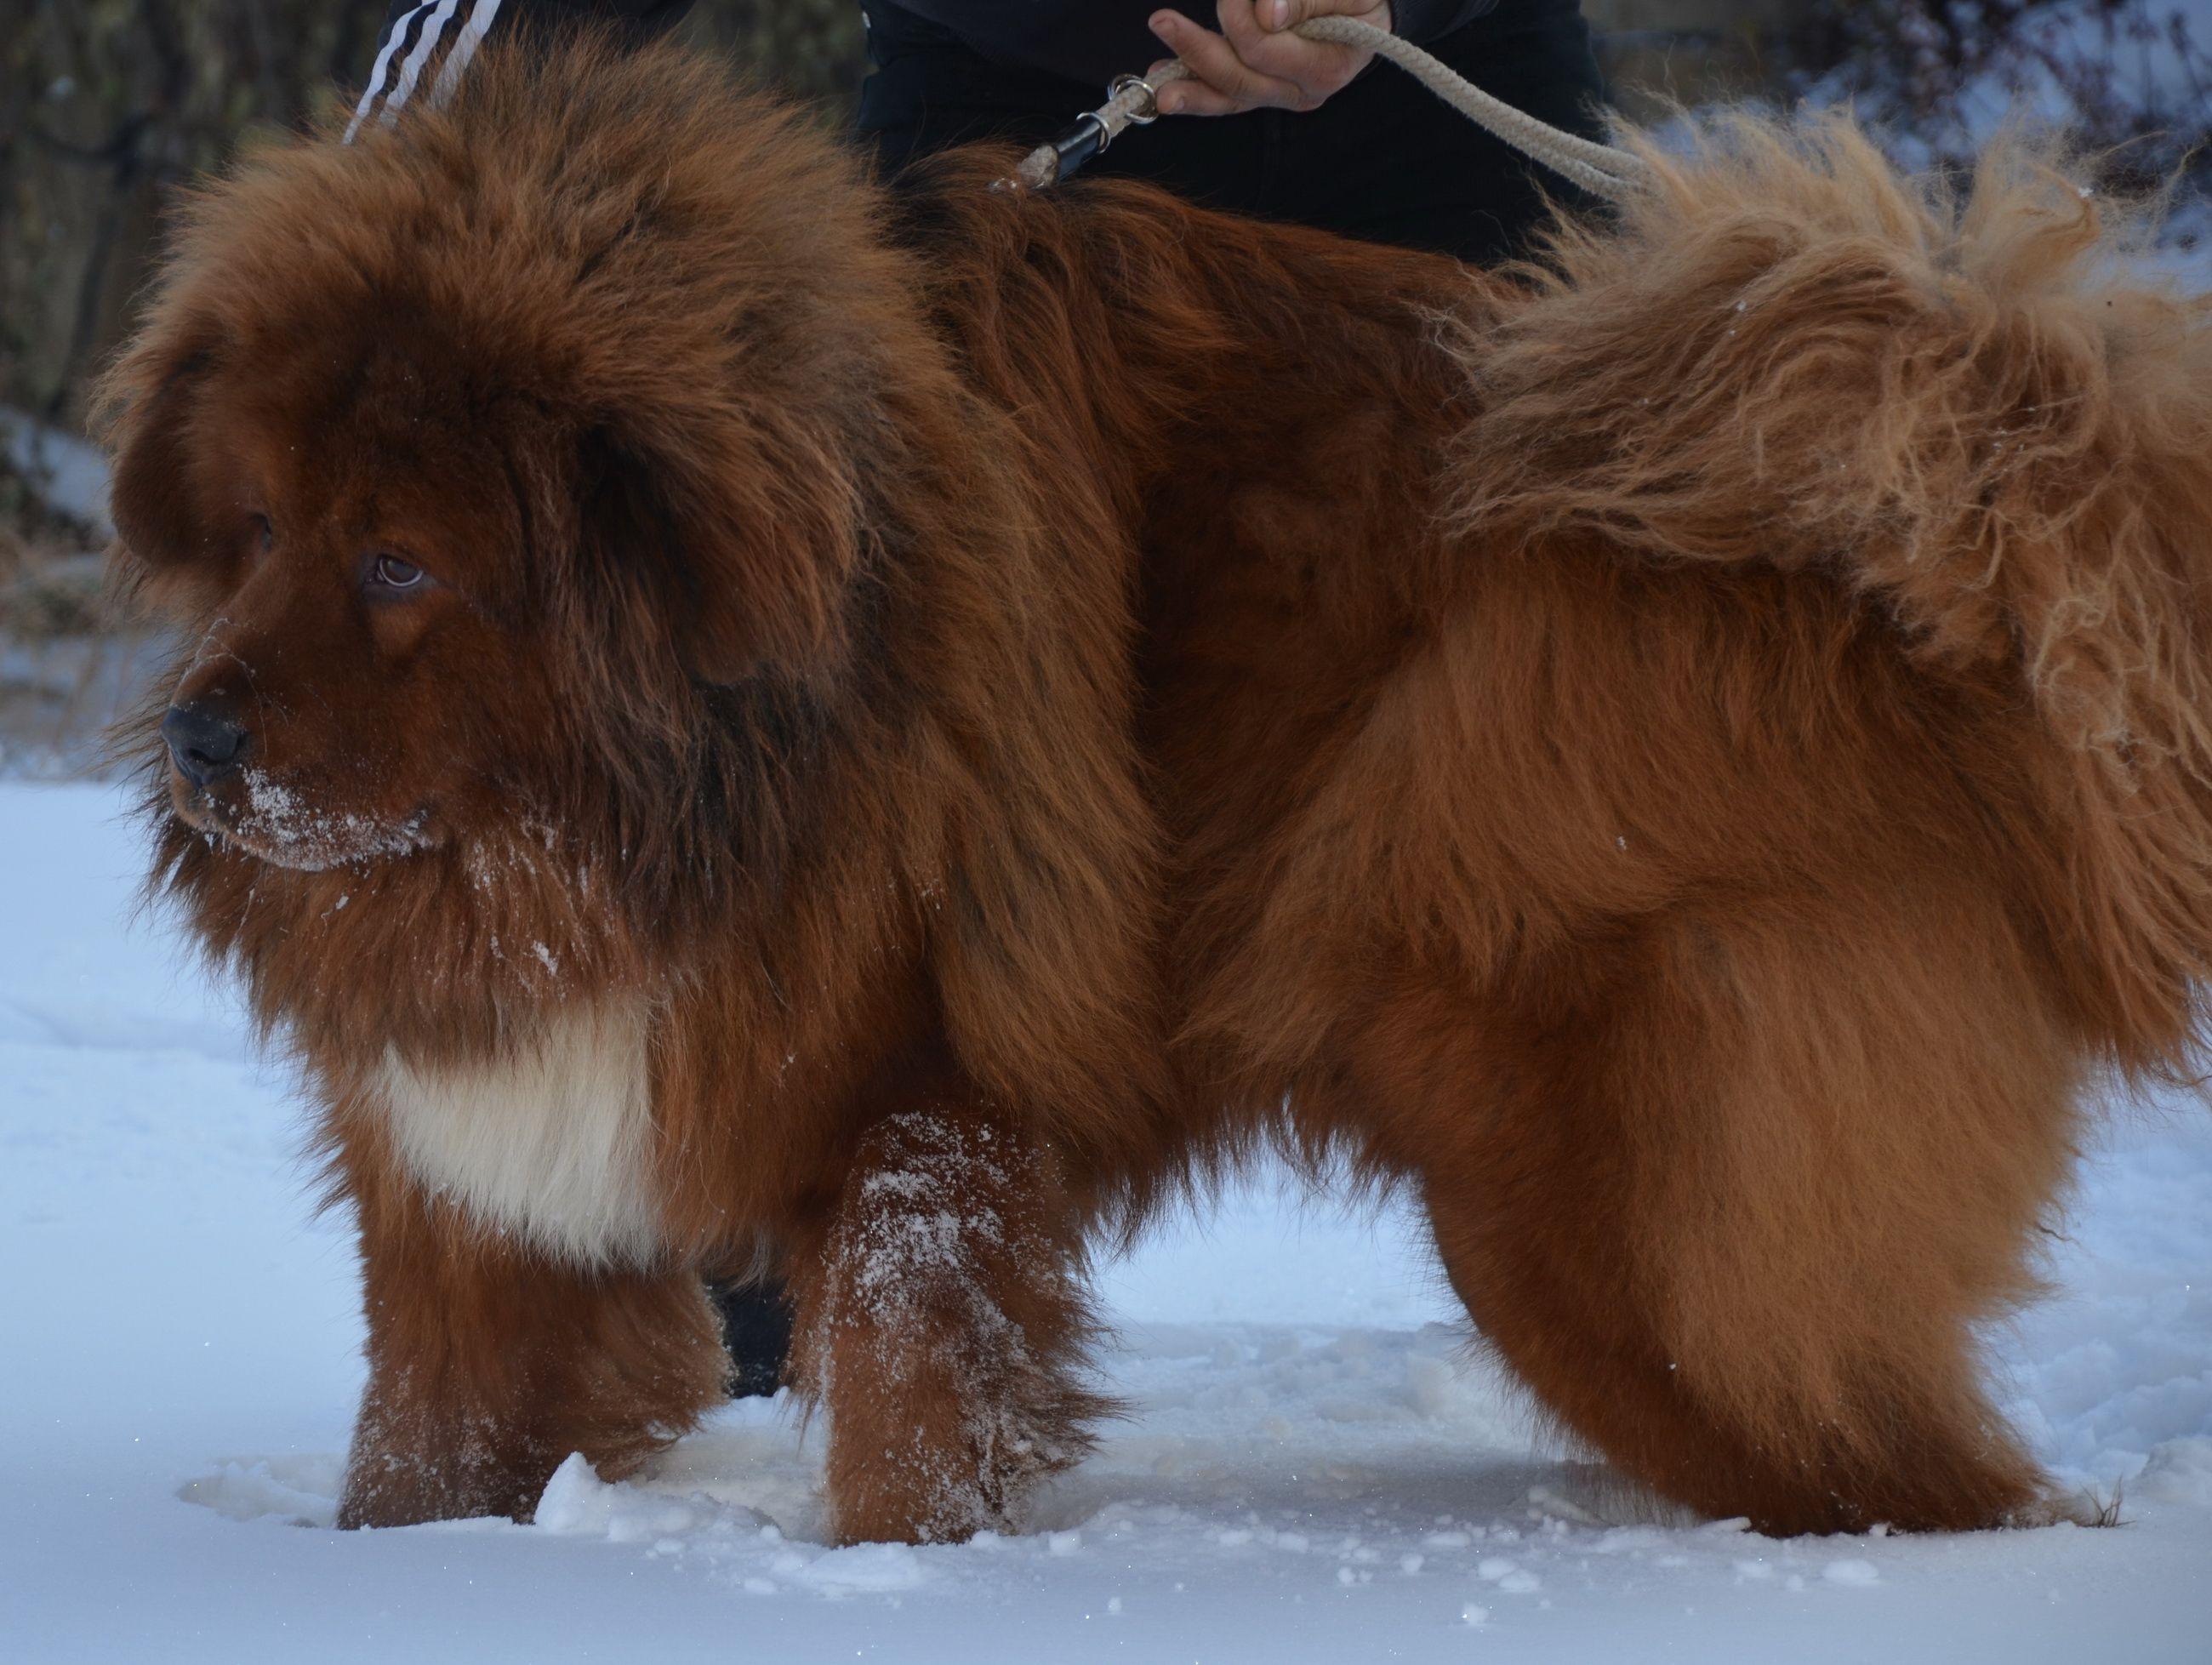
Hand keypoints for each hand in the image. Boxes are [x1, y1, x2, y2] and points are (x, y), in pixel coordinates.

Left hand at [1148, 0, 1393, 116]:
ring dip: (1186, 84)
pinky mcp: (1260, 90)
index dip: (1242, 21)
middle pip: (1240, 79)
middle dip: (1199, 50)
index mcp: (1326, 67)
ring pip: (1226, 97)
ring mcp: (1278, 96)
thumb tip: (1268, 13)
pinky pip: (1222, 97)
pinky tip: (1161, 81)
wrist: (1370, 14)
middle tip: (1163, 20)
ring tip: (1152, 77)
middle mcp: (1301, 93)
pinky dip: (1192, 88)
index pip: (1266, 50)